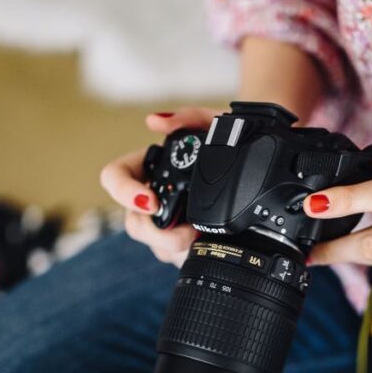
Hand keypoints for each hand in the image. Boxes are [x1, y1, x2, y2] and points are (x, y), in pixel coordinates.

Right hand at [99, 107, 218, 265]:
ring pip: (153, 244)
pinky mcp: (180, 241)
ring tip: (200, 238)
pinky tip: (203, 245)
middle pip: (133, 222)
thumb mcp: (217, 124)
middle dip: (157, 234)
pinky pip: (173, 255)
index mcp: (150, 165)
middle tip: (187, 233)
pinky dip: (187, 253)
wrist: (256, 162)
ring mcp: (165, 221)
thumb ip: (188, 117)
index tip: (151, 202)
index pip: (115, 177)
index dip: (125, 192)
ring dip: (174, 247)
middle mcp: (151, 194)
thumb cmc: (228, 141)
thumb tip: (154, 122)